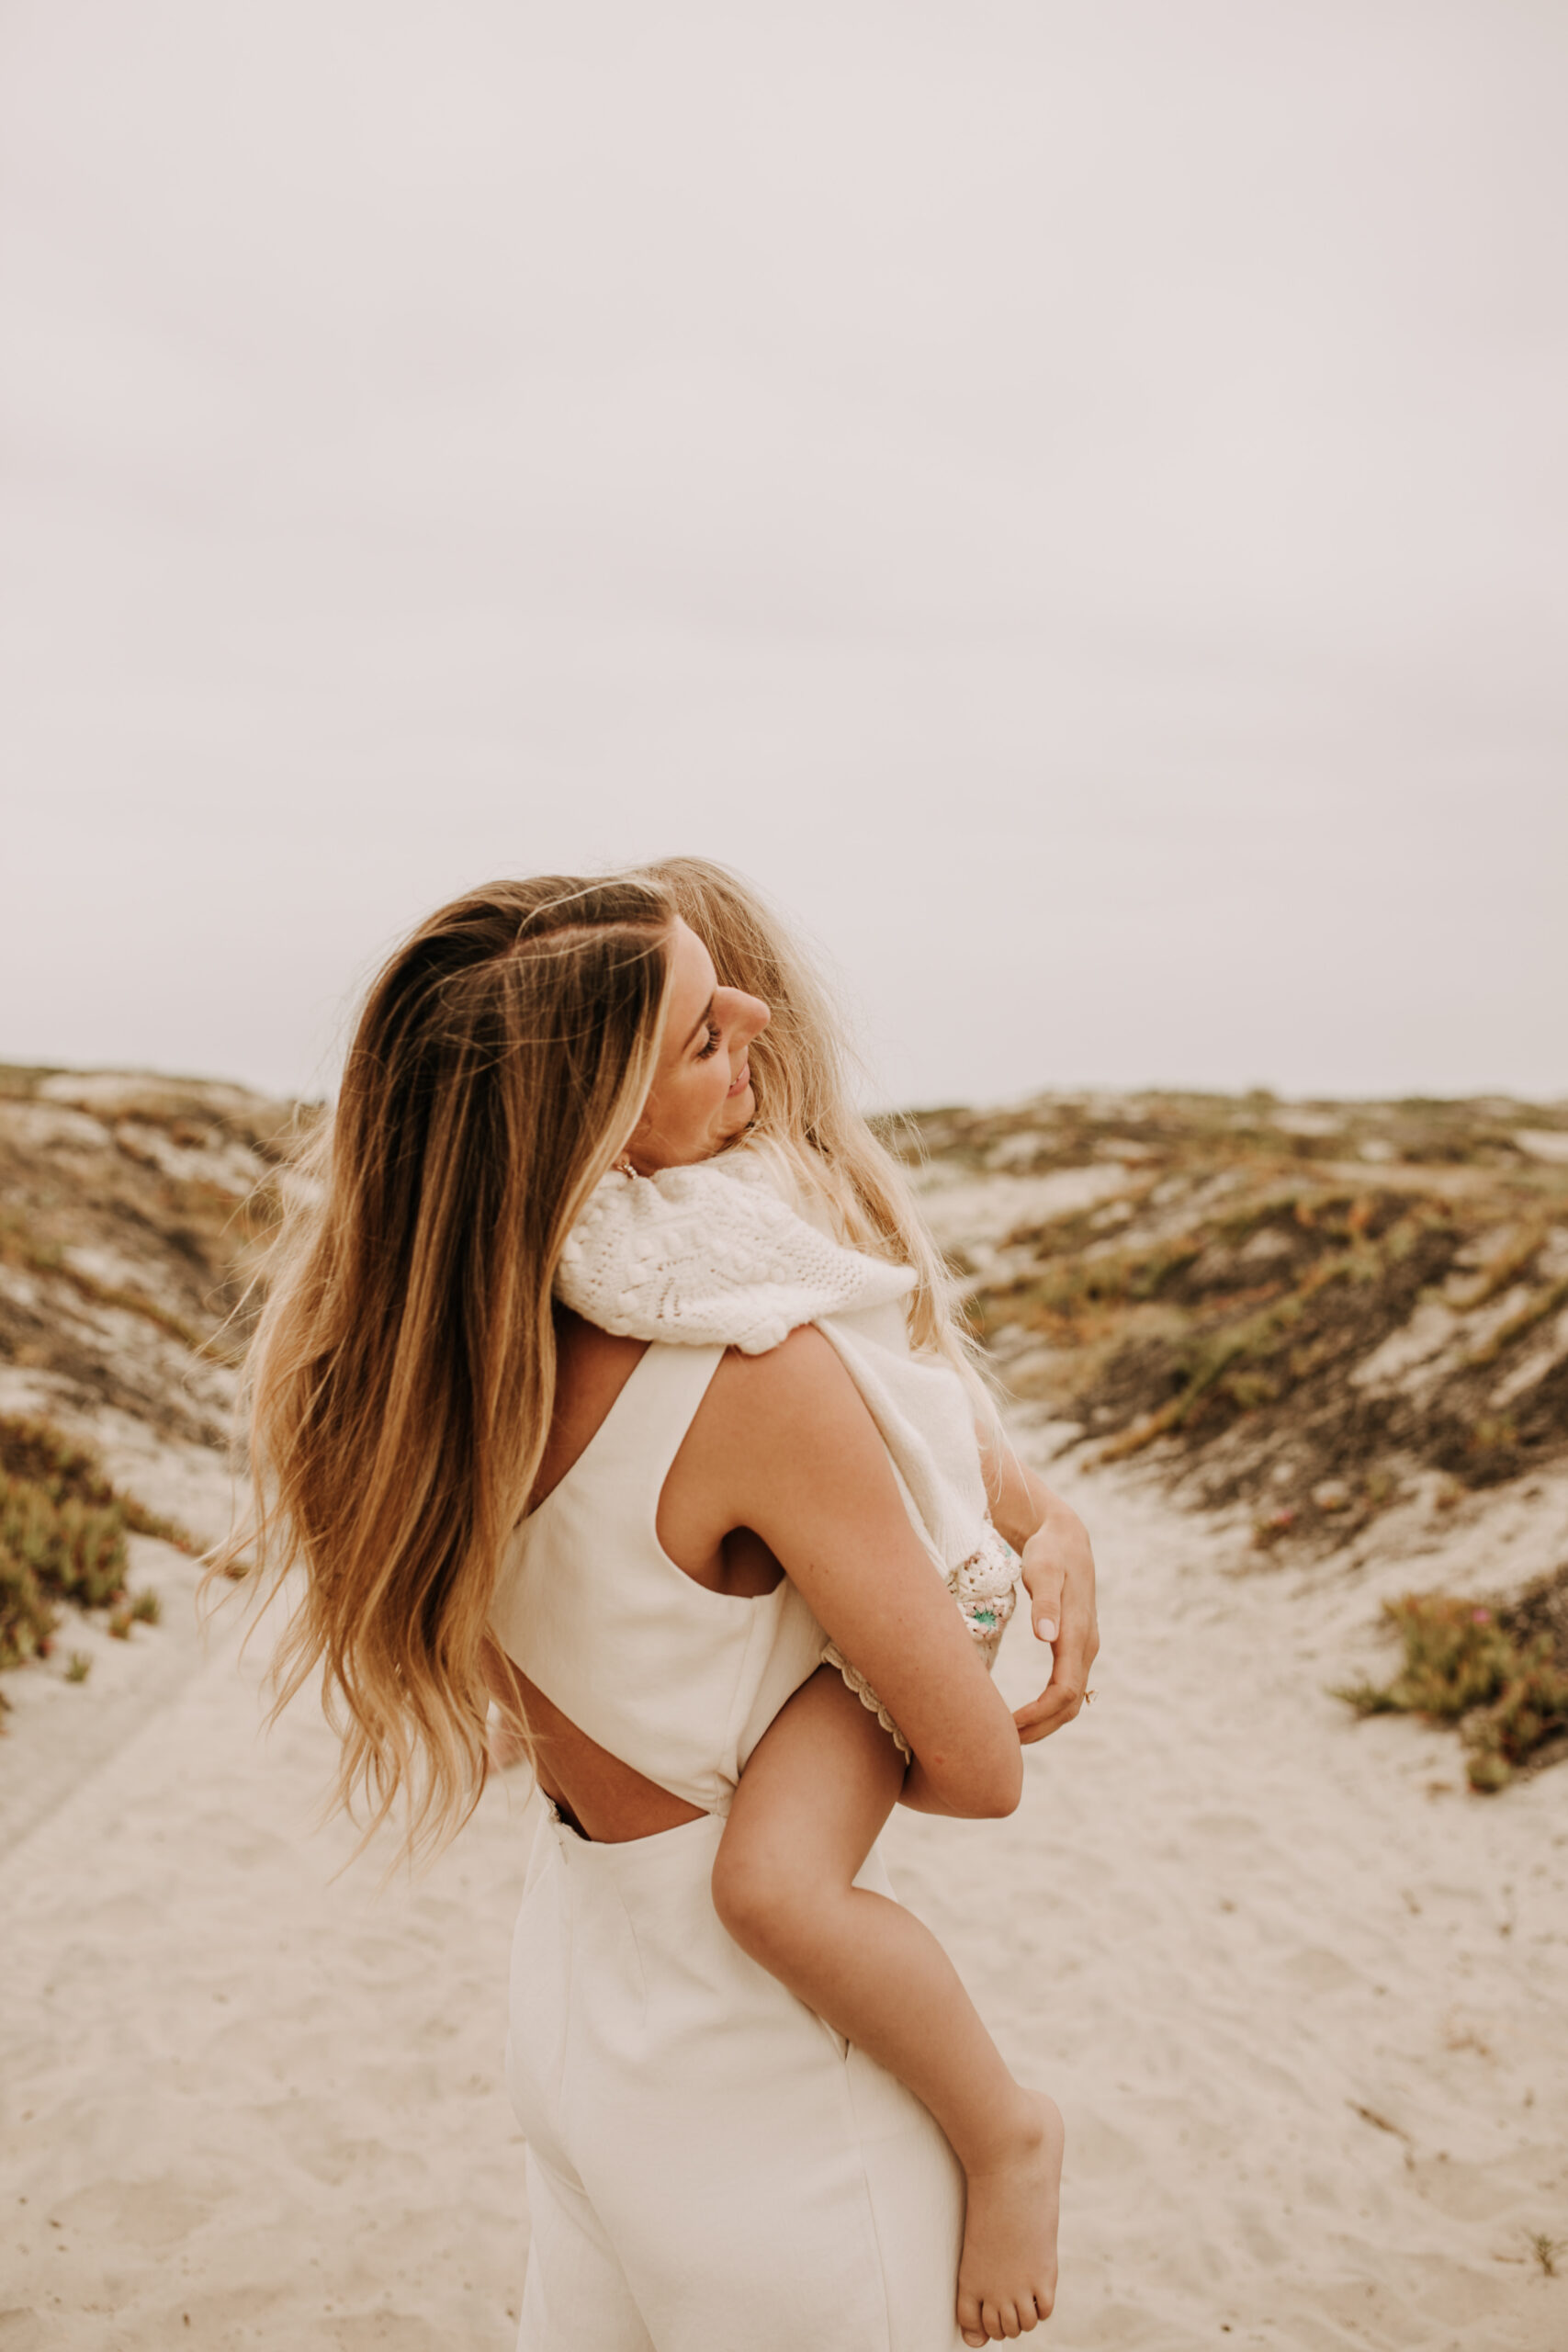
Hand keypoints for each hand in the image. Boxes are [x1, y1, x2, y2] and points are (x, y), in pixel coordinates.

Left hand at [1012, 1493, 1098, 1745]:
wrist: (1066, 1537)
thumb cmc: (1050, 1553)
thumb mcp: (1044, 1571)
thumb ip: (1046, 1604)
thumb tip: (1046, 1637)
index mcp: (1077, 1635)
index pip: (1064, 1691)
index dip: (1038, 1714)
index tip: (1008, 1725)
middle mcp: (1085, 1646)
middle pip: (1069, 1705)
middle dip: (1040, 1728)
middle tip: (1003, 1745)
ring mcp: (1082, 1647)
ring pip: (1070, 1699)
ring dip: (1044, 1723)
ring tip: (1009, 1736)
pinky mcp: (1074, 1645)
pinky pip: (1066, 1687)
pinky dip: (1048, 1708)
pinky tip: (1024, 1713)